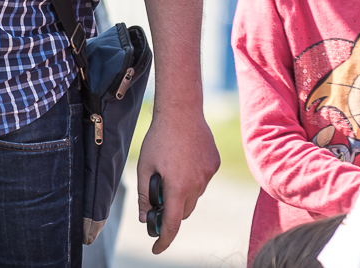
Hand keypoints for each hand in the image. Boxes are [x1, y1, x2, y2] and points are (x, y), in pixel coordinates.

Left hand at [136, 106, 218, 254]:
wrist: (182, 110)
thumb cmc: (159, 138)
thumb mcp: (144, 167)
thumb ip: (144, 195)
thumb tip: (145, 217)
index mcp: (178, 187)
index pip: (172, 224)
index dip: (163, 240)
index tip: (156, 248)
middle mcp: (197, 184)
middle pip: (183, 212)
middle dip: (171, 211)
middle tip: (157, 200)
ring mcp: (208, 174)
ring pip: (194, 196)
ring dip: (182, 193)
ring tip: (170, 170)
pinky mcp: (214, 164)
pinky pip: (202, 180)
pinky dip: (192, 178)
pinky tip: (183, 160)